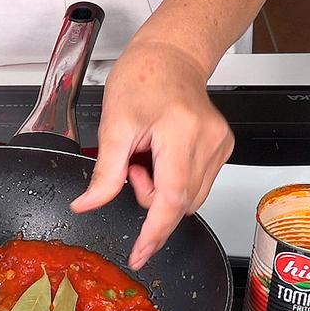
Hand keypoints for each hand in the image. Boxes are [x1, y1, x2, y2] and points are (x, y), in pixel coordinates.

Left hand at [70, 40, 233, 269]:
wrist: (170, 56)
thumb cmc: (142, 79)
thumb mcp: (112, 125)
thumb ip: (104, 173)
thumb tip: (87, 205)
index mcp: (181, 132)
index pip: (171, 198)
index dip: (154, 232)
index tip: (139, 254)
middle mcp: (208, 141)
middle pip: (178, 202)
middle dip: (149, 197)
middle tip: (133, 163)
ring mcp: (220, 146)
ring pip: (188, 199)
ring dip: (161, 190)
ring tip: (147, 155)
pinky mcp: (223, 149)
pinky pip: (195, 186)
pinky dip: (173, 181)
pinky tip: (162, 156)